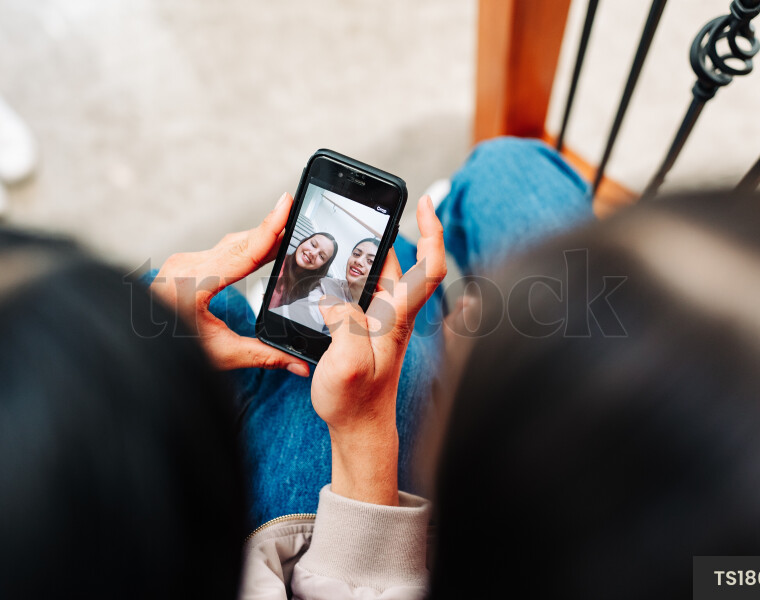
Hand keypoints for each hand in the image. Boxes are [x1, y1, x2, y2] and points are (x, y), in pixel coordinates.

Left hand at [150, 192, 309, 376]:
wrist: (136, 345)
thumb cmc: (168, 350)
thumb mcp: (220, 355)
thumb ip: (263, 355)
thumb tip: (299, 364)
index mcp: (192, 284)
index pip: (241, 252)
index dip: (268, 228)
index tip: (285, 203)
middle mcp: (186, 266)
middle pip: (240, 243)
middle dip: (272, 230)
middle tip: (300, 216)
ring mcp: (184, 262)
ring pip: (232, 243)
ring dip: (261, 238)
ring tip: (290, 232)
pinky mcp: (185, 264)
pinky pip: (222, 249)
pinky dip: (247, 246)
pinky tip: (265, 246)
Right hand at [311, 195, 445, 504]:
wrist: (359, 429)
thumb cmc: (357, 403)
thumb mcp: (347, 365)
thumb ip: (343, 325)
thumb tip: (333, 298)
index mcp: (397, 317)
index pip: (430, 268)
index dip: (432, 233)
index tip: (424, 204)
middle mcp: (394, 313)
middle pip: (401, 261)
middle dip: (386, 233)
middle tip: (361, 213)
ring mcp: (381, 320)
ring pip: (377, 274)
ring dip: (361, 255)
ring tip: (334, 242)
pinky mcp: (367, 327)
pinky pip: (360, 291)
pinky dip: (348, 276)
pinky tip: (327, 276)